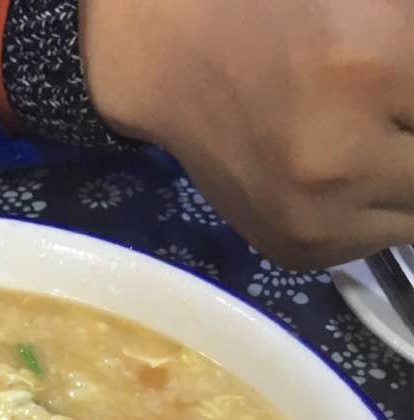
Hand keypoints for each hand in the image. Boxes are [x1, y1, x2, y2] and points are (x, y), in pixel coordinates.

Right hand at [81, 0, 413, 266]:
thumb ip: (412, 68)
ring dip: (408, 178)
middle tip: (393, 111)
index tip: (406, 99)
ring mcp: (314, 219)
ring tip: (378, 133)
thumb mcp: (384, 11)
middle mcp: (340, 162)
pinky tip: (351, 163)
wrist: (174, 51)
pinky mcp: (297, 250)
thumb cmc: (285, 5)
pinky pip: (379, 239)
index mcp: (372, 71)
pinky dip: (381, 205)